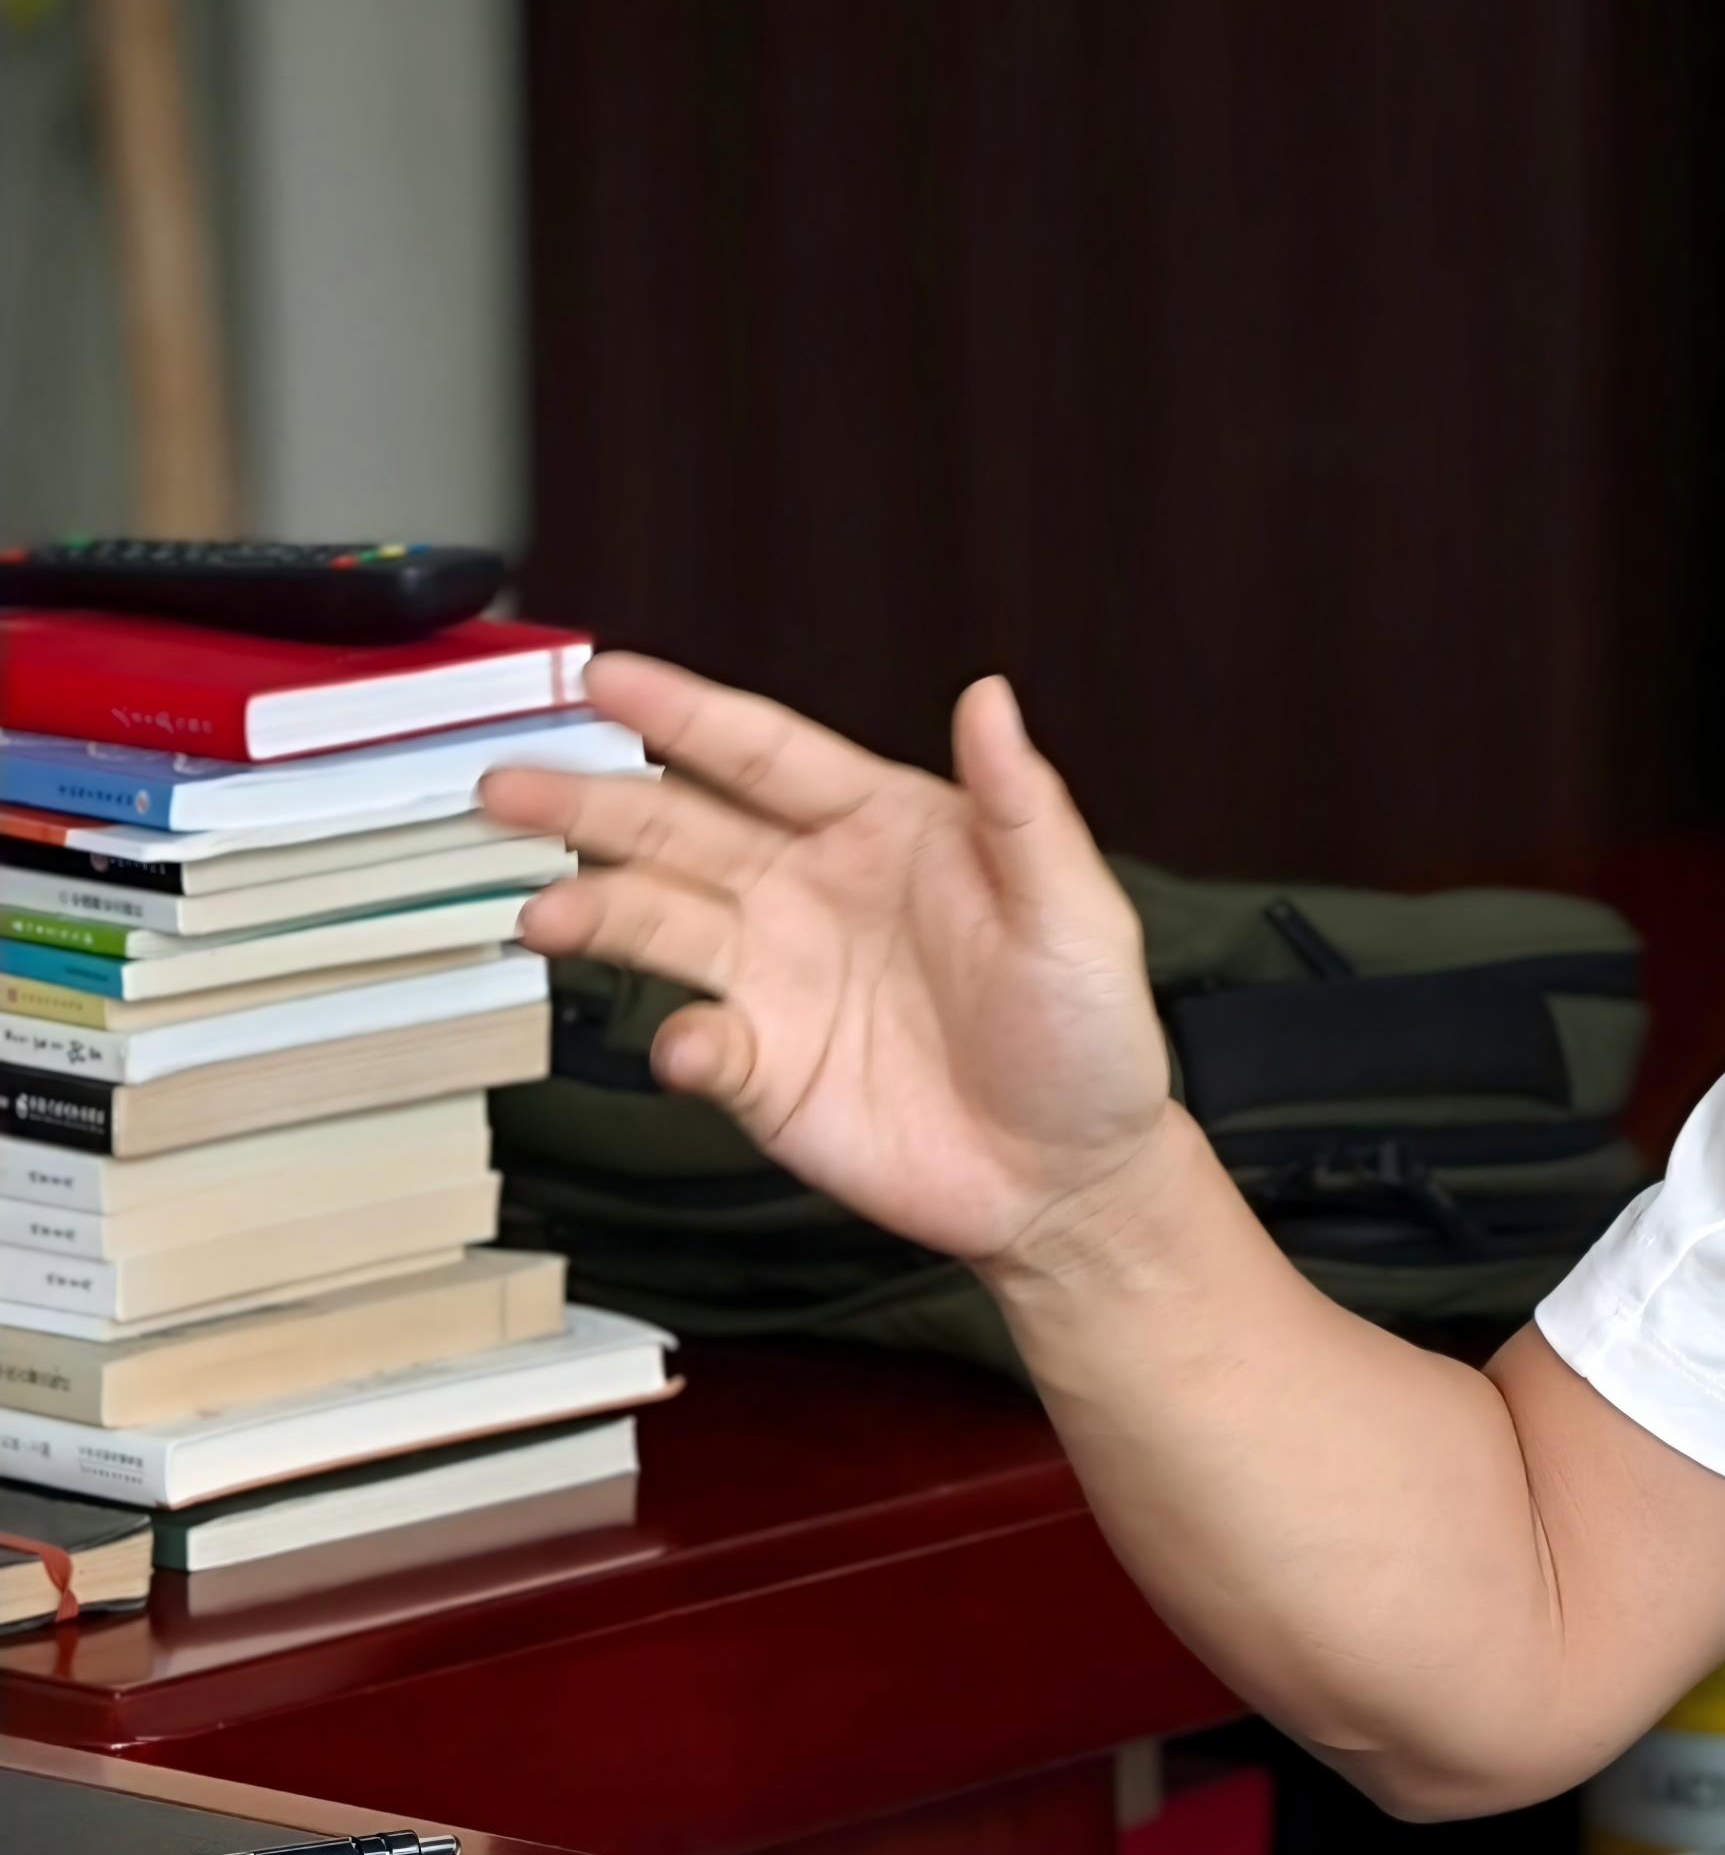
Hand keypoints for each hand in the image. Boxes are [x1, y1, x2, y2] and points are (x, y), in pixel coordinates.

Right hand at [482, 654, 1175, 1273]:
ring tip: (544, 917)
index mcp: (883, 829)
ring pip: (659, 923)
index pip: (763, 752)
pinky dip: (681, 1042)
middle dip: (589, 802)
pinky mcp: (764, 1069)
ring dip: (595, 914)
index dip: (681, 713)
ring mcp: (779, 979)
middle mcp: (812, 890)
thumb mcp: (1075, 911)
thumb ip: (1022, 808)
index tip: (603, 679)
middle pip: (678, 827)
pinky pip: (698, 1041)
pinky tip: (688, 1046)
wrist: (1073, 1175)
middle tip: (504, 784)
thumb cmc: (1089, 1033)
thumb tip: (990, 695)